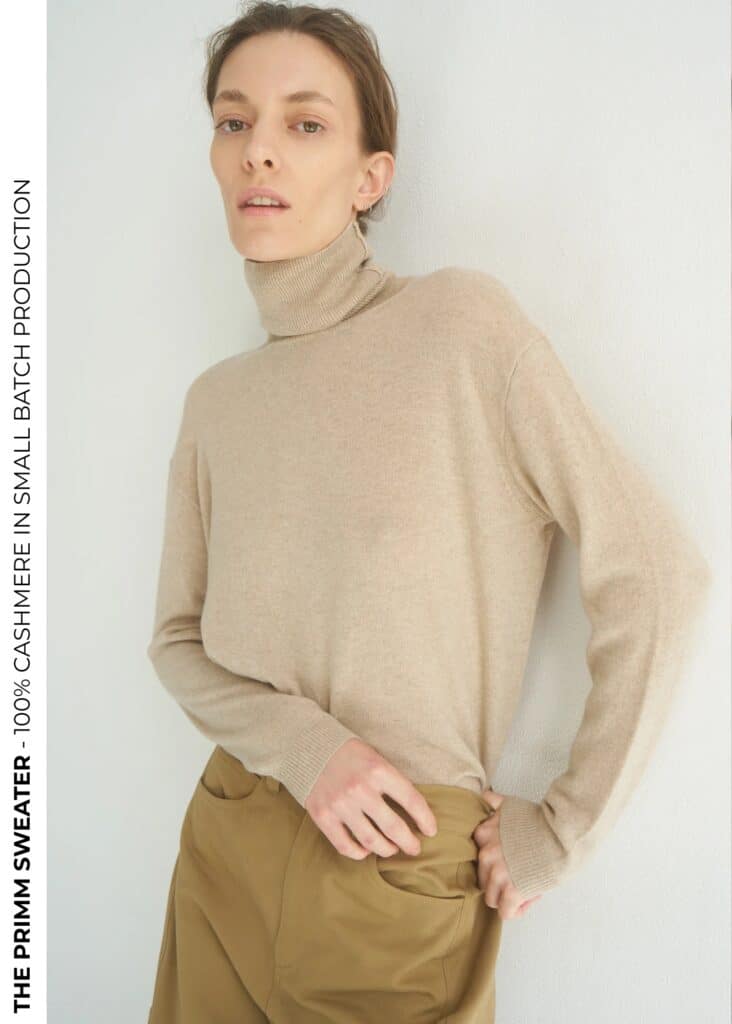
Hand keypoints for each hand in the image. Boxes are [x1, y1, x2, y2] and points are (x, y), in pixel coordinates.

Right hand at [304, 738, 437, 859]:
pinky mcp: (323, 816)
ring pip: (372, 841)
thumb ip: (391, 781)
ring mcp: (341, 805)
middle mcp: (360, 789)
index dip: (425, 819)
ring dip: (387, 849)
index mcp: (378, 770)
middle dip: (409, 843)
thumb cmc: (348, 753)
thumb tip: (413, 812)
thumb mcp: (376, 757)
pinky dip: (359, 853)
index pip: (412, 800)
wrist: (308, 746)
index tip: (431, 831)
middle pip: (394, 828)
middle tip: (415, 848)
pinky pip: (345, 846)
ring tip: (392, 849)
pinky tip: (366, 850)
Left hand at [472, 788, 542, 920]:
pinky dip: (517, 910)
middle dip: (501, 882)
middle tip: (522, 877)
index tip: (512, 862)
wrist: (564, 832)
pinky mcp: (512, 891)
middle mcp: (486, 853)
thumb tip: (486, 796)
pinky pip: (505, 912)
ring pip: (492, 898)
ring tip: (527, 888)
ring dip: (508, 897)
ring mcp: (497, 873)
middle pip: (484, 880)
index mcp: (483, 834)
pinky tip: (529, 899)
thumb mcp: (512, 805)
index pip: (480, 857)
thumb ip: (494, 803)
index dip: (497, 862)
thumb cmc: (543, 821)